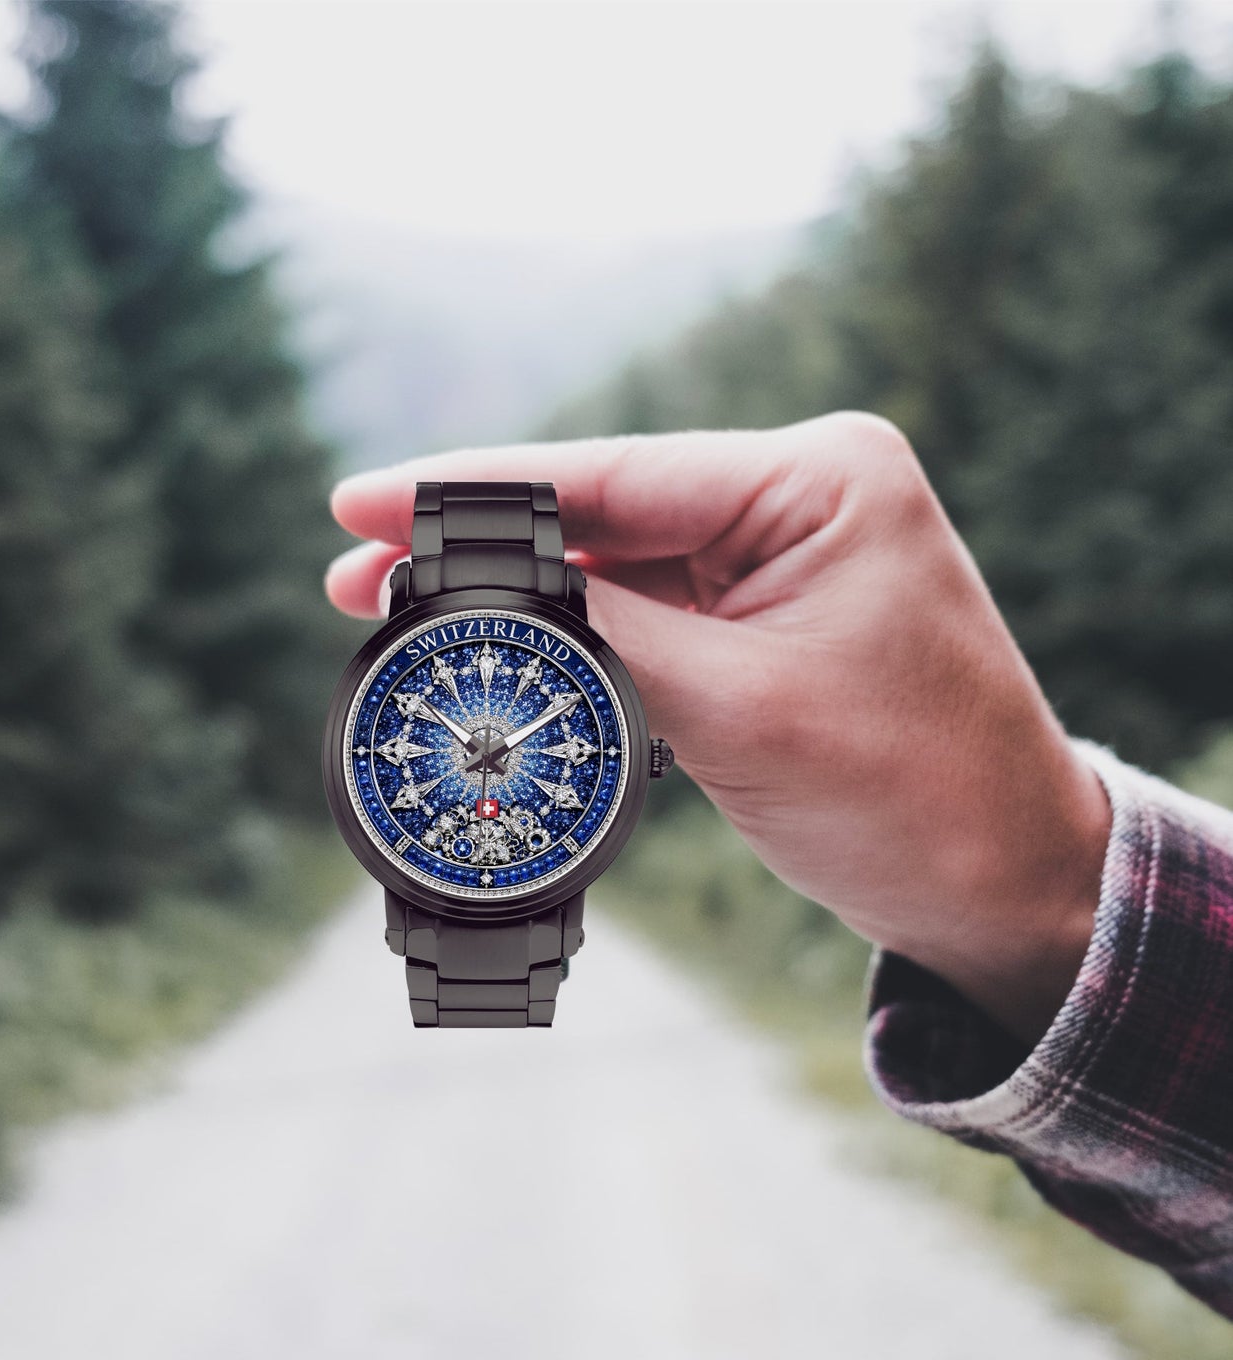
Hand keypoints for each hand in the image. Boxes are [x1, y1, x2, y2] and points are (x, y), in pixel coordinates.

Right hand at [326, 415, 1111, 1044]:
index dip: (470, 491)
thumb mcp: (739, 710)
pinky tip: (499, 643)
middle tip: (353, 572)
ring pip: (612, 562)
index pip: (610, 473)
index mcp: (819, 479)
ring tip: (401, 612)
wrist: (1006, 886)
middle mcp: (799, 496)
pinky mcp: (763, 619)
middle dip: (476, 544)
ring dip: (515, 593)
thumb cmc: (915, 798)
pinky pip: (645, 612)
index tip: (359, 502)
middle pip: (599, 509)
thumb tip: (485, 591)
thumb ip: (604, 635)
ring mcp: (780, 557)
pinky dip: (571, 633)